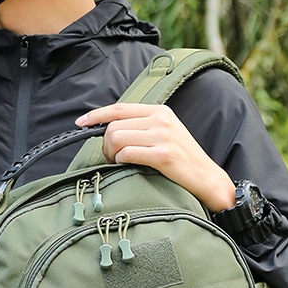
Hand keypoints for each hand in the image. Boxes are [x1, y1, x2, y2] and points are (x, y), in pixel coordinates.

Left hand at [75, 102, 235, 212]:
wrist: (207, 178)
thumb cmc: (182, 160)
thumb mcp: (165, 133)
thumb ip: (142, 127)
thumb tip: (111, 129)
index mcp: (159, 111)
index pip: (119, 108)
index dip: (96, 115)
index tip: (81, 122)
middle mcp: (160, 119)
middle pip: (114, 126)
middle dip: (105, 144)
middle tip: (111, 157)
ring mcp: (162, 136)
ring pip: (116, 139)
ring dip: (111, 154)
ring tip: (119, 162)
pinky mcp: (162, 154)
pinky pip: (127, 153)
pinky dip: (120, 161)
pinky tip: (126, 166)